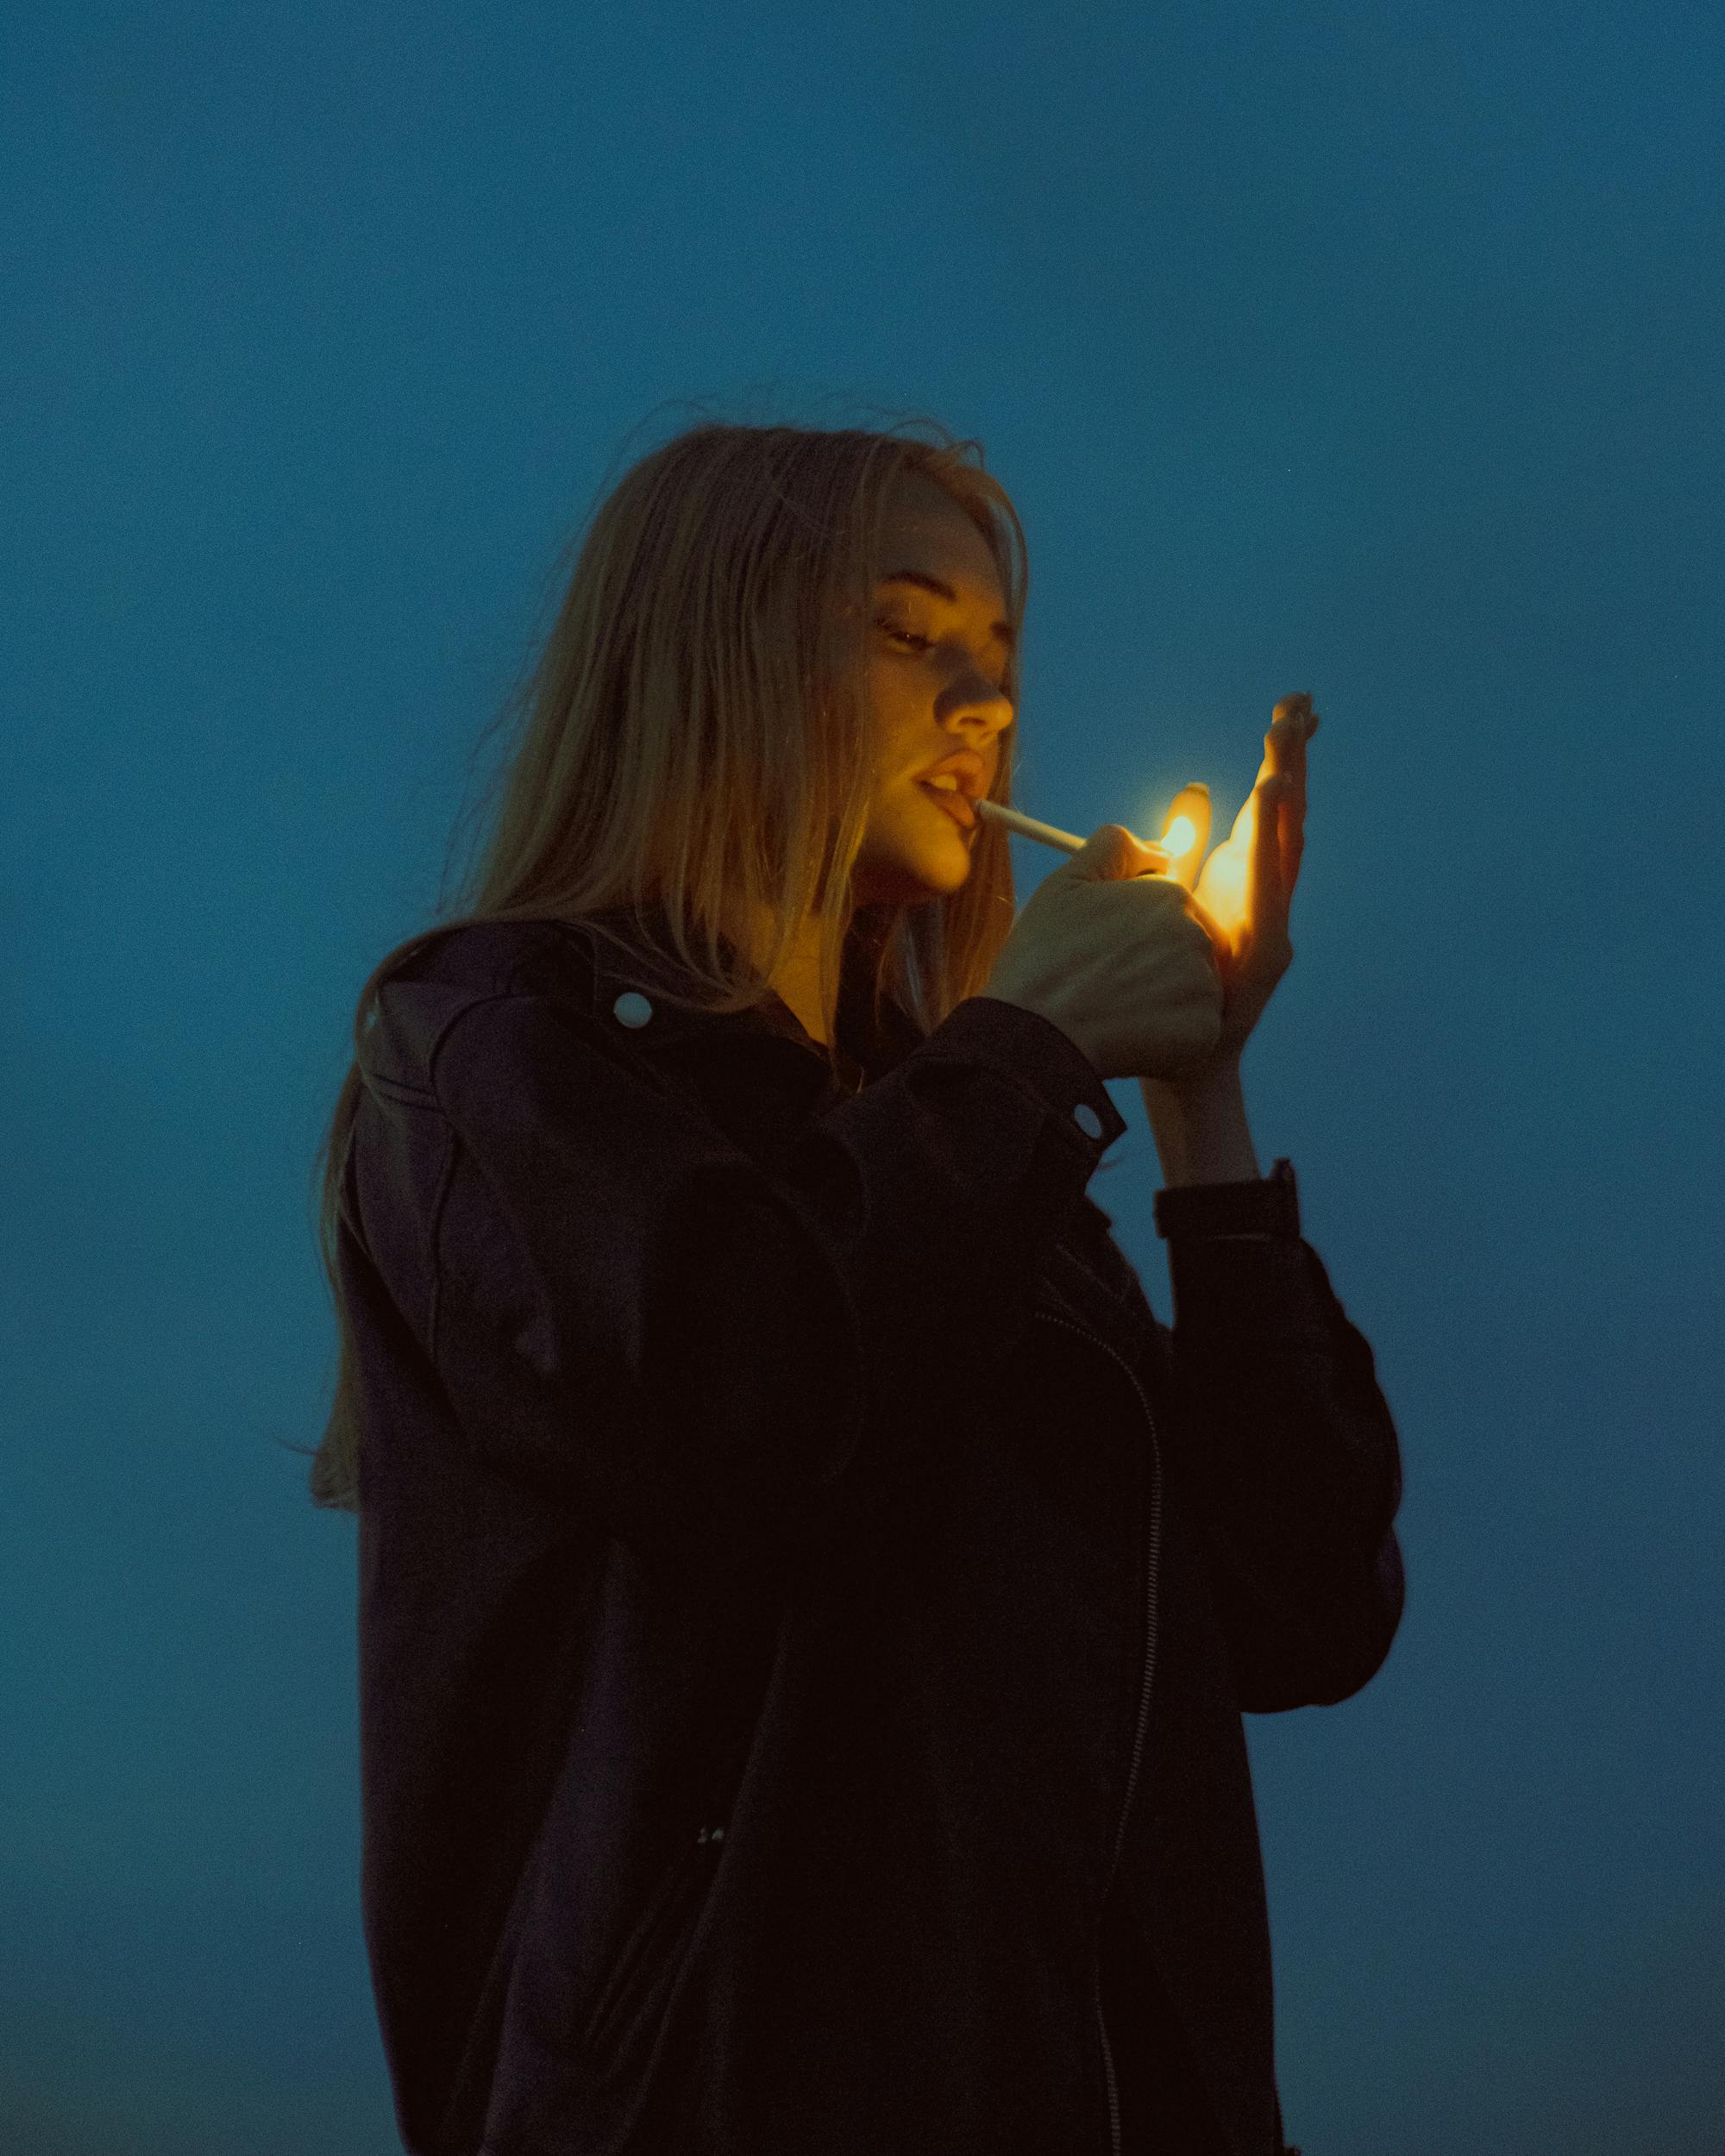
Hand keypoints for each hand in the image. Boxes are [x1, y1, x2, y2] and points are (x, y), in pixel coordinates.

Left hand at [1158, 692, 1316, 1067]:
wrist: (1185, 1064)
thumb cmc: (1179, 987)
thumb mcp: (1172, 905)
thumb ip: (1185, 849)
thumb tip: (1193, 790)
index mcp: (1245, 880)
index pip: (1269, 804)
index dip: (1282, 755)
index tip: (1293, 705)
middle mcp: (1267, 897)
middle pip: (1286, 816)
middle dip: (1293, 759)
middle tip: (1298, 705)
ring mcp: (1271, 927)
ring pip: (1284, 851)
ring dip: (1286, 799)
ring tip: (1284, 753)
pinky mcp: (1264, 958)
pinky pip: (1266, 897)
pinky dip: (1268, 853)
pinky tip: (1271, 815)